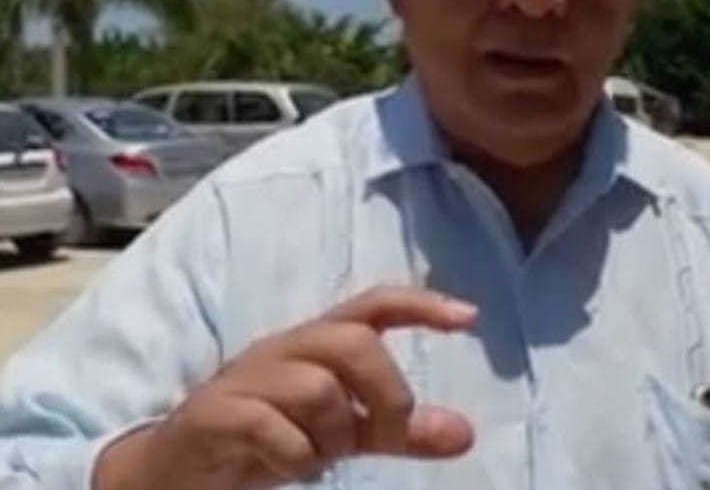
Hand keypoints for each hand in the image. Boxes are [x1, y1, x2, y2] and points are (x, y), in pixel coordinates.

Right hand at [93, 285, 477, 489]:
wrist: (176, 469)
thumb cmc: (268, 436)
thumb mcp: (341, 433)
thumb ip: (397, 431)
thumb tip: (466, 434)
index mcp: (317, 343)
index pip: (373, 304)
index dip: (420, 303)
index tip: (469, 317)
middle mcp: (285, 349)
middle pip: (352, 341)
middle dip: (386, 392)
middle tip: (385, 435)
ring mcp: (247, 378)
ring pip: (316, 387)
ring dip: (334, 433)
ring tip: (321, 457)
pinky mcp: (214, 414)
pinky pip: (269, 426)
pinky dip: (295, 456)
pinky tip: (291, 467)